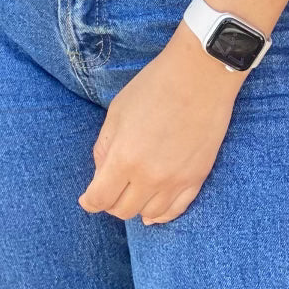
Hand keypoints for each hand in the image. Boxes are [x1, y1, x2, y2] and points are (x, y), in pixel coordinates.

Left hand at [77, 22, 243, 225]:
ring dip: (136, 207)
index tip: (87, 198)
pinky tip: (153, 210)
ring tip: (132, 194)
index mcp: (124, 157)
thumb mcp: (118, 110)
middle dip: (111, 202)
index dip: (90, 201)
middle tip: (111, 190)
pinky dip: (161, 214)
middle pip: (123, 210)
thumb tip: (101, 173)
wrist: (201, 74)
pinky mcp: (197, 178)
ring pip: (149, 214)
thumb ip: (105, 145)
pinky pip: (176, 211)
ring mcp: (176, 180)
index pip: (100, 198)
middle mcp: (149, 176)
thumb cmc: (155, 85)